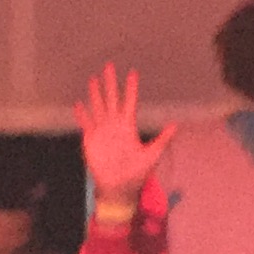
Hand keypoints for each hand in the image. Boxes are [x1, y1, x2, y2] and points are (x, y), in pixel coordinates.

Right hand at [77, 65, 175, 208]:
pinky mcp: (91, 140)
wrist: (119, 188)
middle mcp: (115, 126)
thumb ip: (163, 139)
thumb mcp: (152, 155)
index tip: (132, 73)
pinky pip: (86, 124)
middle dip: (110, 83)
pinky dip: (82, 114)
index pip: (129, 102)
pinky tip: (78, 104)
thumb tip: (175, 125)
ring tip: (93, 79)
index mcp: (128, 127)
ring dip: (95, 94)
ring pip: (98, 107)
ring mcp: (102, 132)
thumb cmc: (136, 174)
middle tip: (109, 65)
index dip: (131, 88)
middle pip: (111, 99)